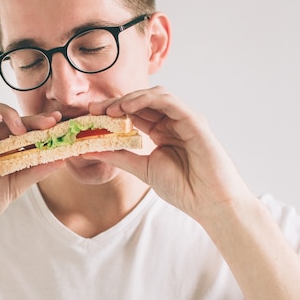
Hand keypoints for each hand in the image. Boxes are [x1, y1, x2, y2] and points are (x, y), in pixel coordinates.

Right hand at [0, 101, 64, 239]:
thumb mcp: (15, 185)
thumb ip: (36, 170)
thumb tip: (62, 159)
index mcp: (5, 150)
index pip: (26, 131)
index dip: (41, 125)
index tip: (59, 123)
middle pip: (12, 119)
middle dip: (32, 119)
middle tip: (49, 122)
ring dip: (8, 113)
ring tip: (20, 128)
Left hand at [88, 86, 255, 224]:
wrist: (210, 203)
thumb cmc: (184, 189)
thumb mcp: (144, 170)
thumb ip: (120, 157)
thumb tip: (89, 149)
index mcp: (162, 132)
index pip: (134, 114)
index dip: (112, 111)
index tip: (90, 115)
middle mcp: (173, 122)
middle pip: (142, 101)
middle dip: (116, 102)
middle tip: (93, 108)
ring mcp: (184, 119)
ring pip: (154, 96)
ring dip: (130, 99)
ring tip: (109, 109)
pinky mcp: (194, 120)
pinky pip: (167, 101)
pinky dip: (146, 100)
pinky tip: (128, 106)